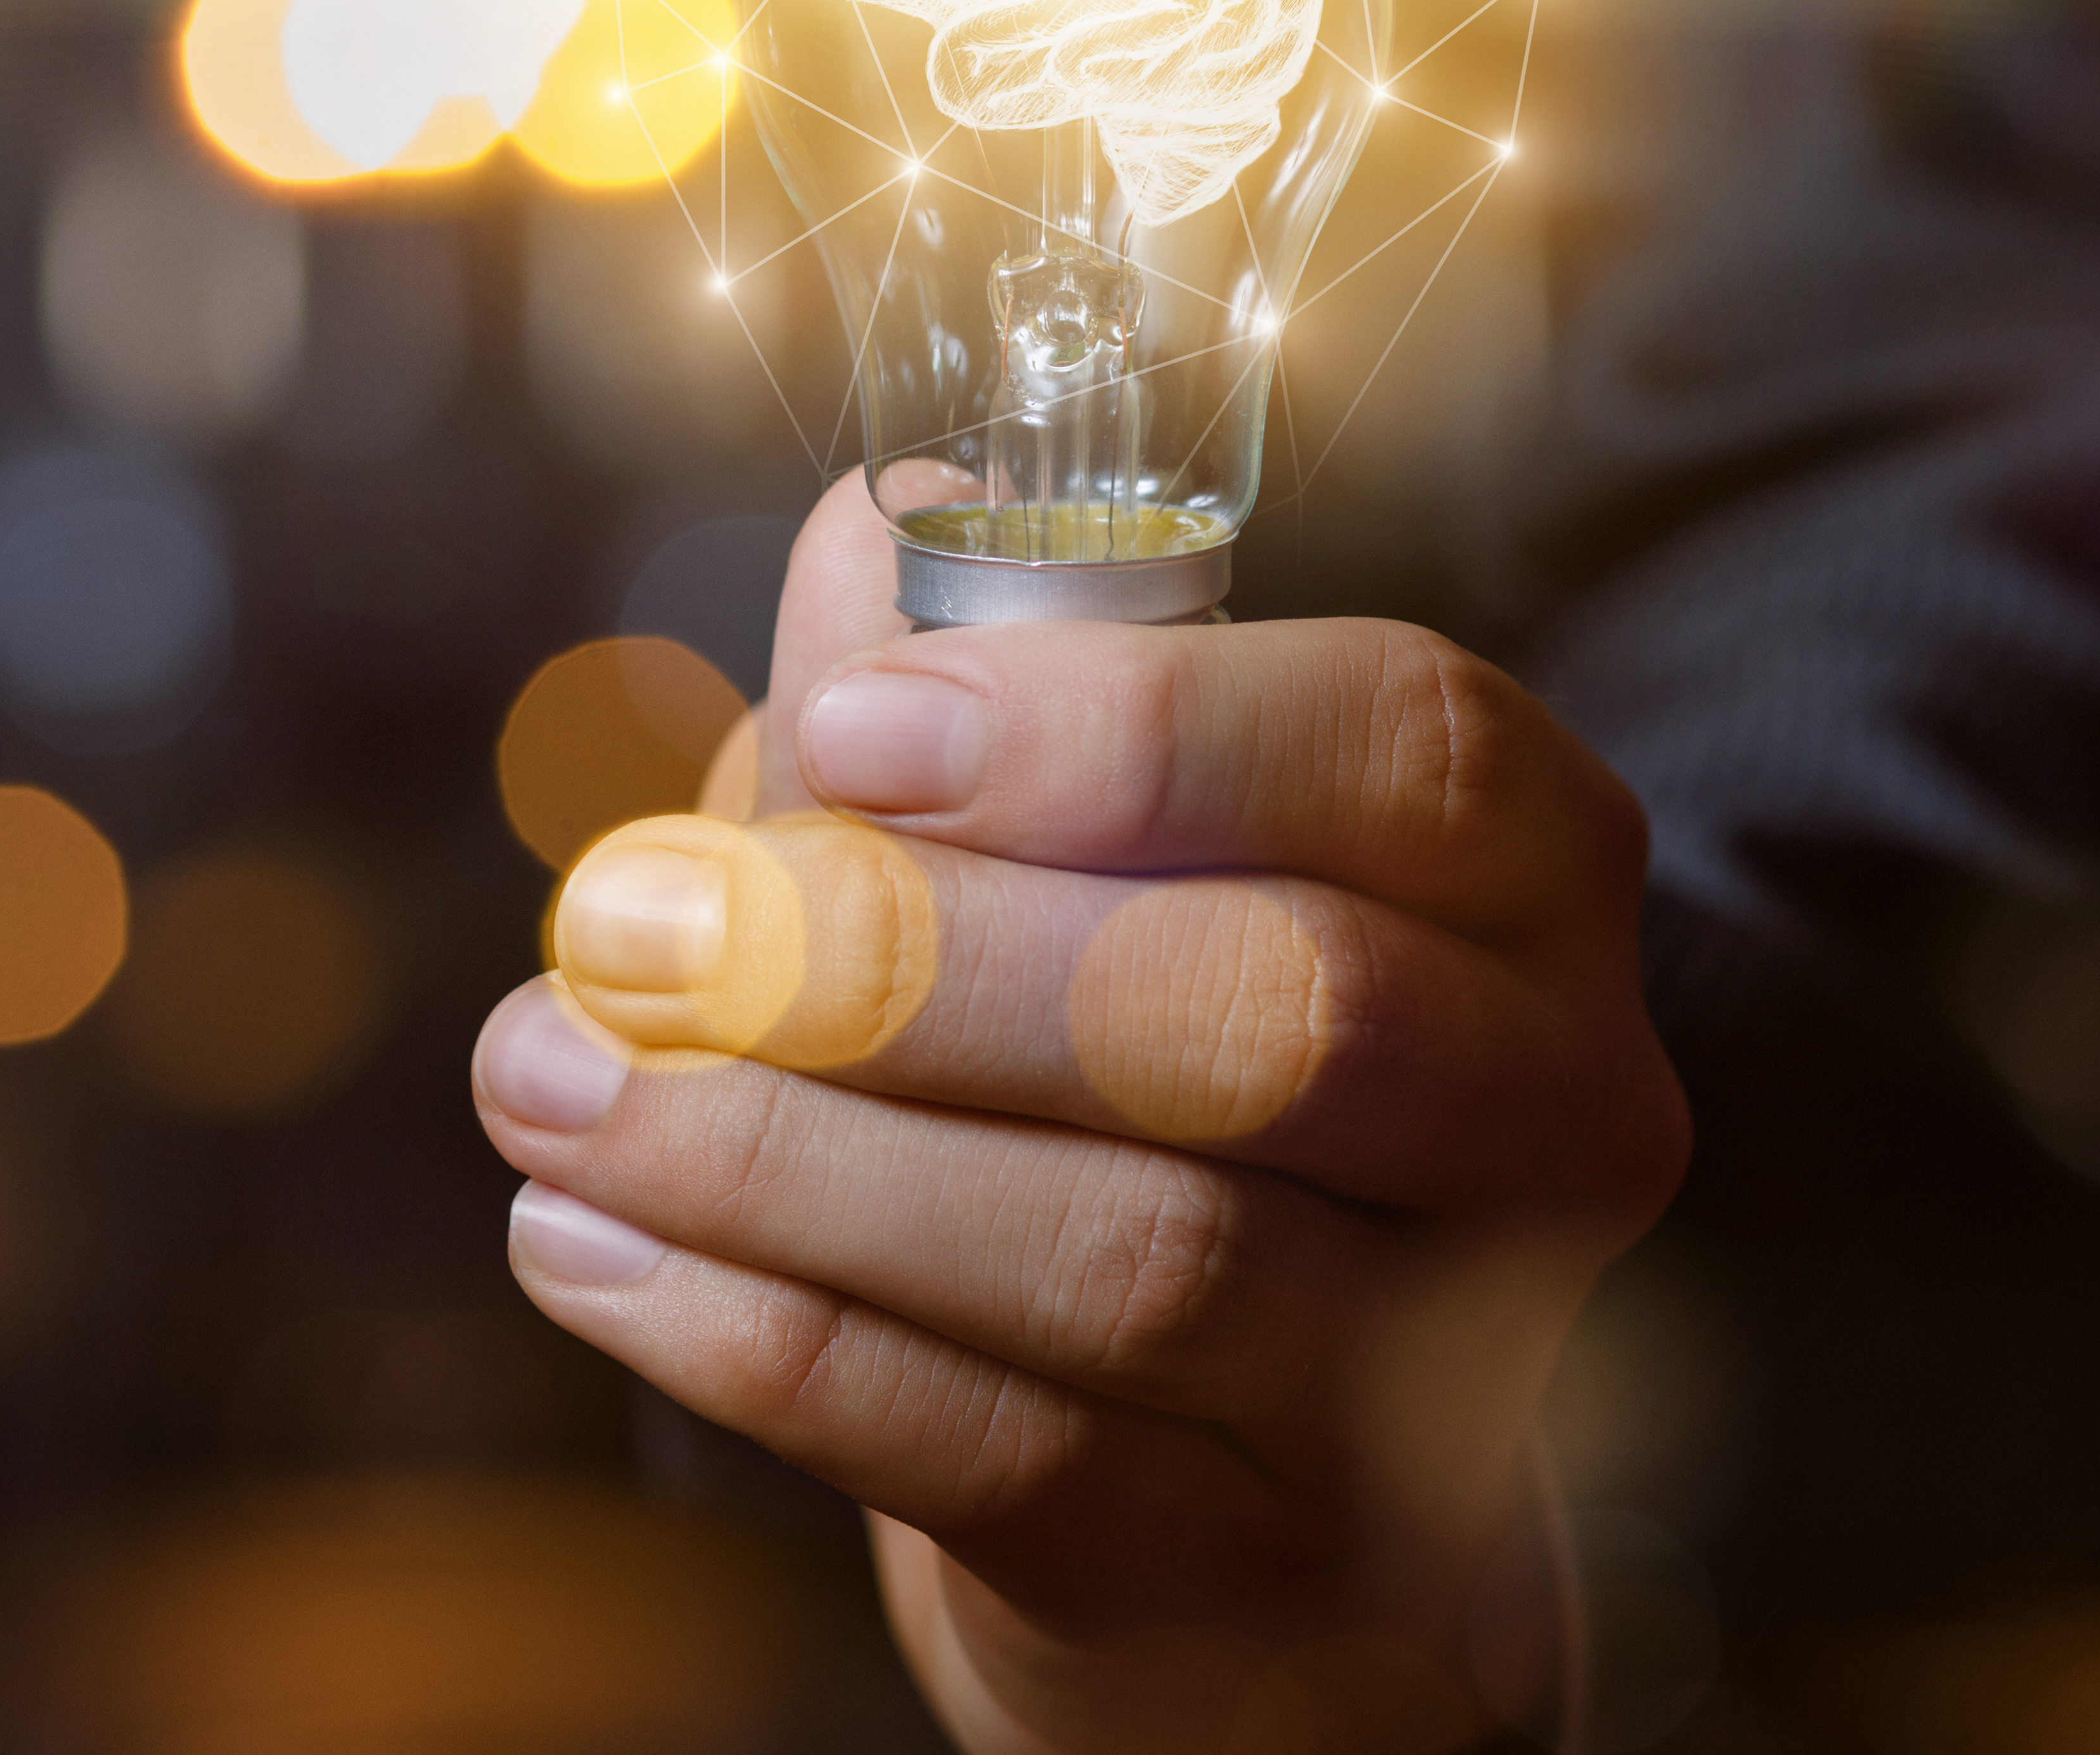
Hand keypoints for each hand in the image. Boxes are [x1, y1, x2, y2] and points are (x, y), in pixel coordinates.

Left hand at [471, 472, 1686, 1750]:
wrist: (1228, 1494)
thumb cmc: (1126, 1078)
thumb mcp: (1051, 853)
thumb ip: (969, 687)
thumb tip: (879, 524)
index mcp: (1528, 881)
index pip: (1409, 748)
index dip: (1129, 726)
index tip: (848, 726)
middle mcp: (1552, 1116)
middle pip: (1279, 1014)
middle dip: (906, 961)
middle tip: (620, 927)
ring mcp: (1441, 1376)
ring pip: (1137, 1253)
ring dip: (786, 1160)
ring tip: (547, 1082)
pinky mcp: (1280, 1575)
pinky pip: (1018, 1458)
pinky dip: (768, 1338)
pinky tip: (586, 1244)